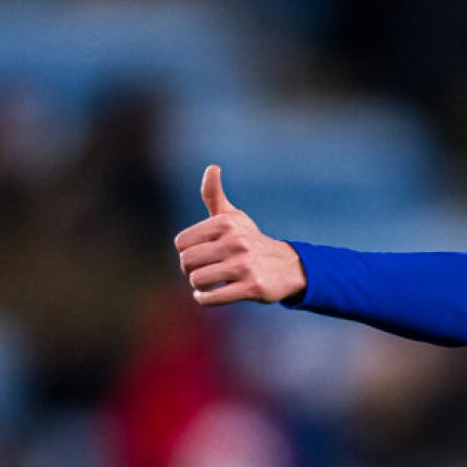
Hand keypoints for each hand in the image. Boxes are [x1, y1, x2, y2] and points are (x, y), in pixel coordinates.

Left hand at [174, 165, 306, 305]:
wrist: (285, 266)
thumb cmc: (249, 240)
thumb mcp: (233, 216)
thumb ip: (215, 194)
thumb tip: (212, 167)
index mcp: (226, 223)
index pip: (181, 243)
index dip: (185, 252)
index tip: (199, 255)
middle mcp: (236, 242)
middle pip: (187, 262)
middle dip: (190, 270)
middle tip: (202, 271)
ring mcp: (245, 266)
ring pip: (198, 280)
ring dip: (199, 286)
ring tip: (208, 283)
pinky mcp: (252, 287)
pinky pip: (213, 298)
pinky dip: (205, 299)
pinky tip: (209, 295)